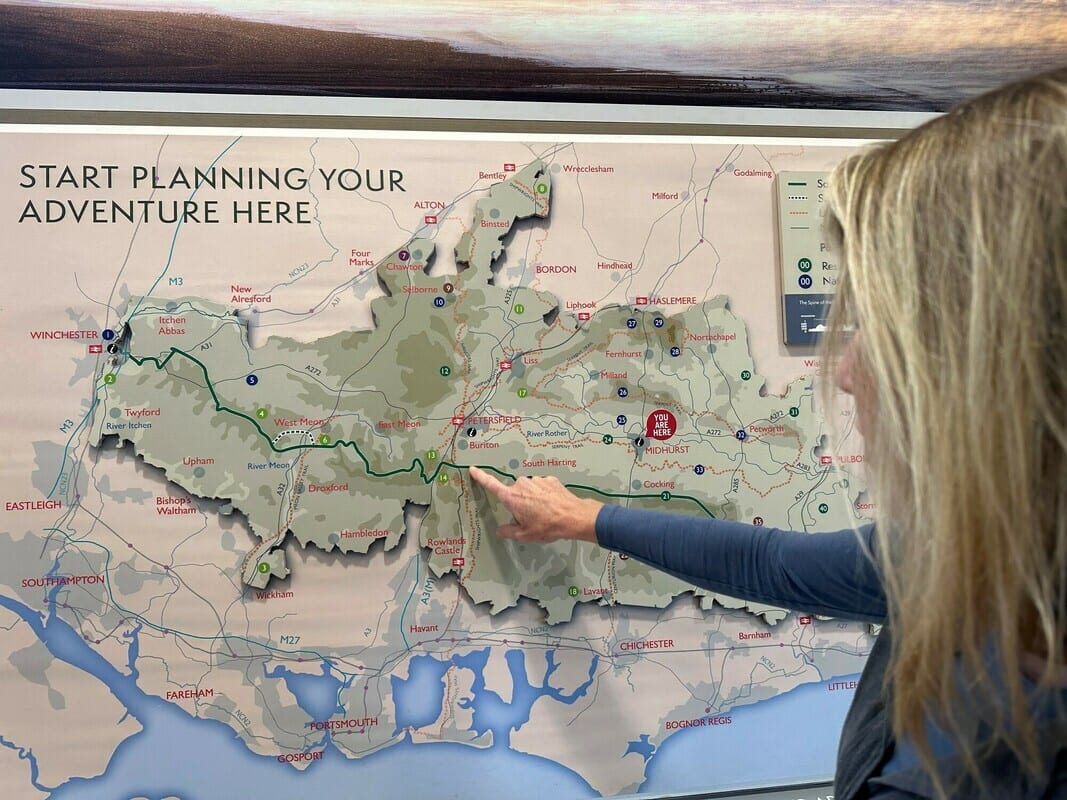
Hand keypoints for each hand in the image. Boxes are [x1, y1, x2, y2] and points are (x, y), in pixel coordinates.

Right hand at [468, 466, 601, 543]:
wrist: (572, 516)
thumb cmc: (546, 526)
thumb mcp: (524, 534)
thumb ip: (508, 531)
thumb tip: (500, 530)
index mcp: (511, 497)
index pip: (491, 484)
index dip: (481, 477)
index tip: (473, 470)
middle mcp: (521, 484)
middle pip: (515, 493)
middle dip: (520, 503)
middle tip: (531, 518)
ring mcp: (536, 480)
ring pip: (530, 490)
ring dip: (533, 499)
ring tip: (545, 513)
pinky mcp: (549, 479)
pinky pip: (542, 487)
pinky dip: (545, 495)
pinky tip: (553, 505)